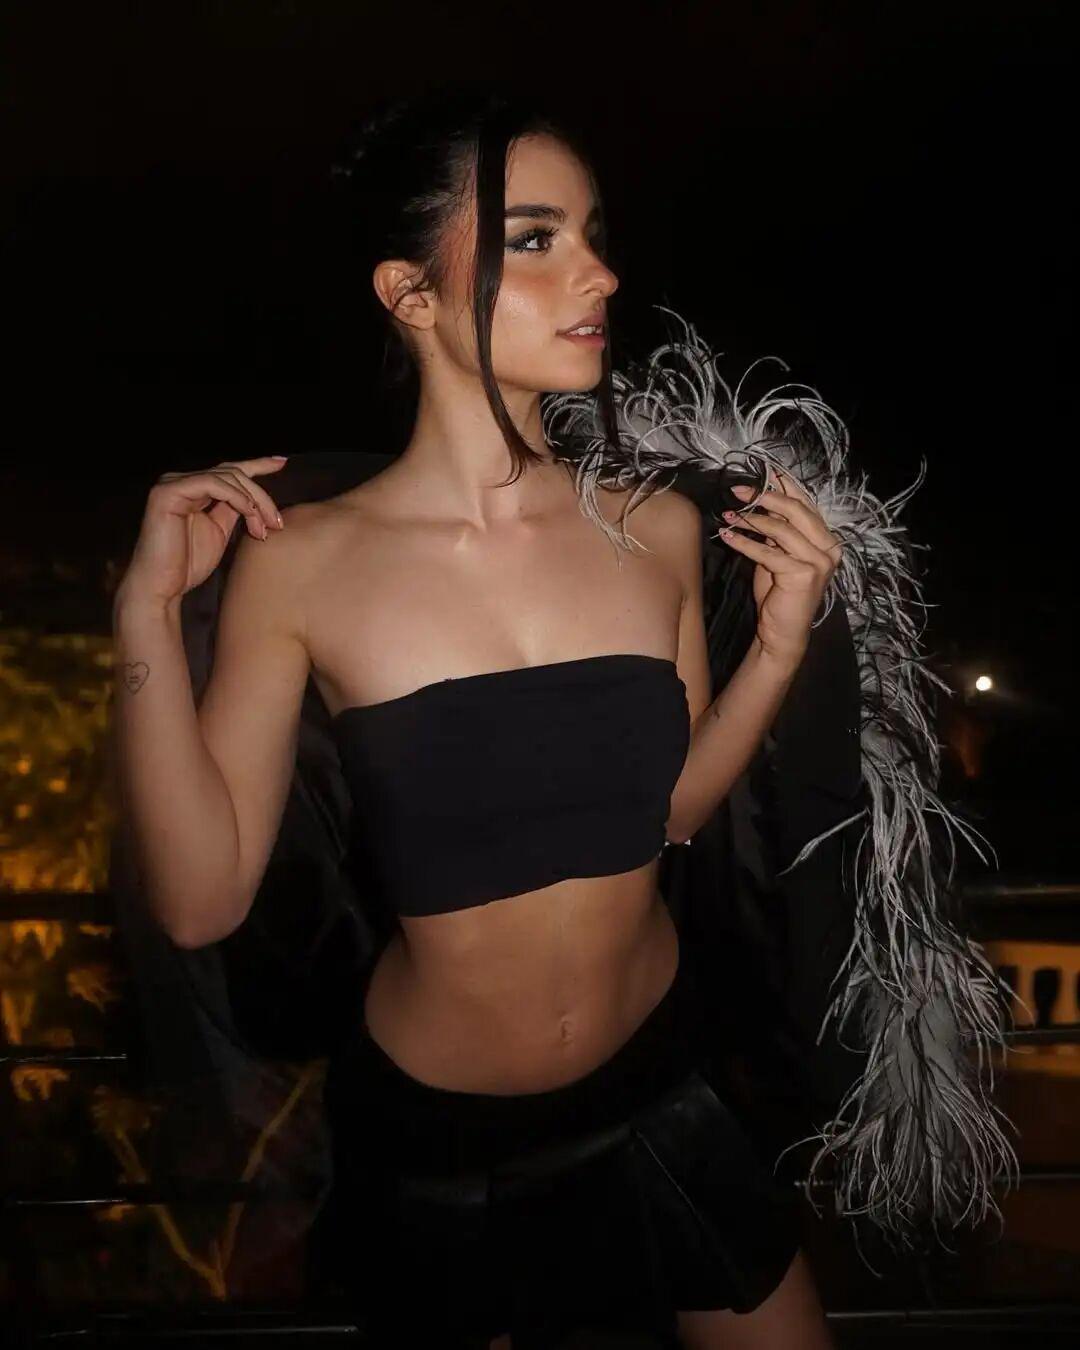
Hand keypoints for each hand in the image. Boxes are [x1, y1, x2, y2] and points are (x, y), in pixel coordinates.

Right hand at [116, 457, 288, 609]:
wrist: (162, 587)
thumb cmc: (188, 565)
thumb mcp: (219, 531)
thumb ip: (234, 510)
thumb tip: (257, 498)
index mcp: (192, 490)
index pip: (228, 471)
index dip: (256, 464)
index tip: (281, 463)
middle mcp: (180, 481)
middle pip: (233, 472)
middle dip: (261, 496)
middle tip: (278, 523)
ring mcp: (172, 484)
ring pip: (226, 476)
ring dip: (253, 501)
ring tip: (264, 527)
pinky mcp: (167, 492)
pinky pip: (212, 484)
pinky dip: (236, 497)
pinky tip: (249, 513)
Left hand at [719, 468, 842, 665]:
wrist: (782, 631)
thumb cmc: (779, 594)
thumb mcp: (778, 554)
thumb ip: (777, 530)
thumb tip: (761, 498)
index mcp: (827, 540)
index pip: (806, 503)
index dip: (784, 485)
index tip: (762, 471)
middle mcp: (829, 548)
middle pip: (796, 510)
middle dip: (764, 496)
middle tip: (737, 491)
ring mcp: (819, 561)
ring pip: (781, 529)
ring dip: (750, 519)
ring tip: (728, 515)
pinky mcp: (804, 574)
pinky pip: (768, 552)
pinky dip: (744, 542)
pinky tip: (727, 536)